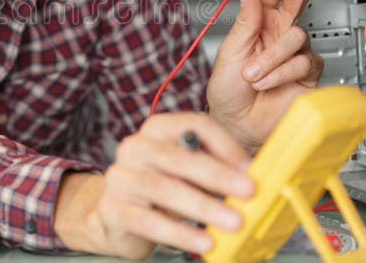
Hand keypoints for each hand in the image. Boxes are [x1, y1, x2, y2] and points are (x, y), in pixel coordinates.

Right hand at [54, 112, 253, 257]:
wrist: (114, 216)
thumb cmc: (160, 191)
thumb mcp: (186, 173)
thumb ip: (212, 169)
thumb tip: (252, 178)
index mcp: (156, 130)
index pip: (193, 124)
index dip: (224, 143)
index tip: (249, 166)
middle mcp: (135, 147)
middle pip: (179, 156)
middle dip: (218, 175)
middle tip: (248, 191)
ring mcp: (120, 177)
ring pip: (164, 188)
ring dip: (204, 206)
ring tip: (232, 222)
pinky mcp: (113, 208)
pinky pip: (149, 220)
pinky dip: (180, 232)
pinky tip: (204, 241)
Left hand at [207, 0, 323, 151]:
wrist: (237, 125)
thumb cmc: (228, 93)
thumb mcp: (230, 53)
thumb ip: (244, 21)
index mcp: (258, 25)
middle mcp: (278, 35)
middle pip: (297, 1)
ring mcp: (293, 54)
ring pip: (297, 36)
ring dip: (271, 56)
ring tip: (252, 73)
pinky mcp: (307, 75)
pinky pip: (305, 62)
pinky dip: (282, 72)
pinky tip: (267, 82)